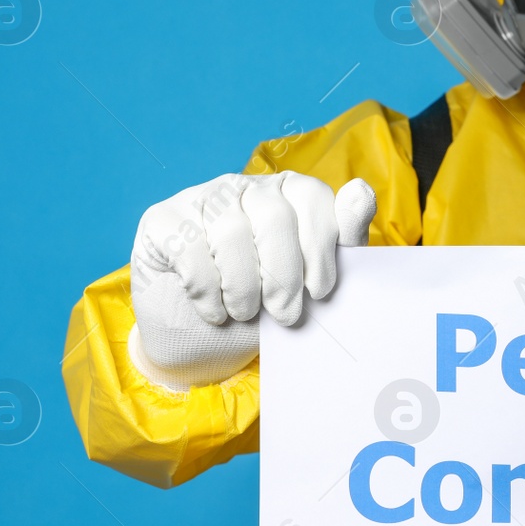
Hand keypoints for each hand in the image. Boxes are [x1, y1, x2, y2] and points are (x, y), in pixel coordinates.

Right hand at [127, 172, 376, 389]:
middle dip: (284, 274)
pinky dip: (206, 288)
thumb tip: (362, 192)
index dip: (319, 245)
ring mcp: (200, 198)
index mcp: (287, 193)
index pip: (312, 195)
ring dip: (243, 286)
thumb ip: (342, 241)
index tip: (320, 291)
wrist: (200, 339)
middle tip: (285, 314)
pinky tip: (213, 310)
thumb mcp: (309, 281)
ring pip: (230, 230)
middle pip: (273, 214)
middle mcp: (244, 186)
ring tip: (245, 313)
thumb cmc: (262, 305)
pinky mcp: (162, 219)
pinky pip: (188, 246)